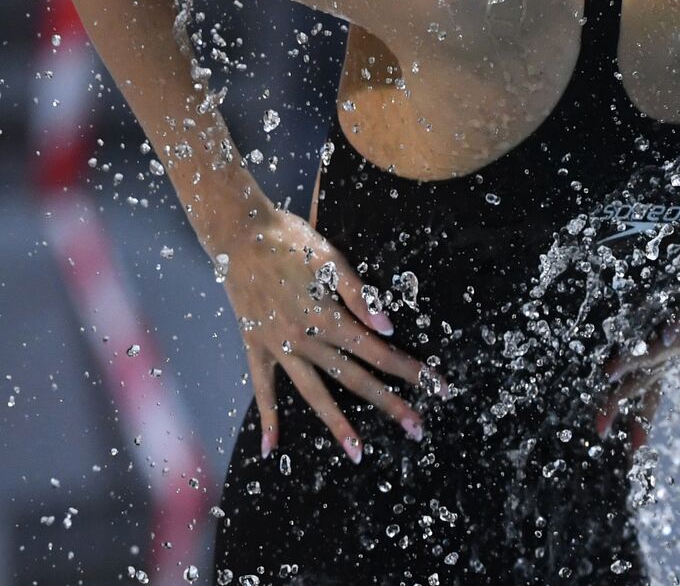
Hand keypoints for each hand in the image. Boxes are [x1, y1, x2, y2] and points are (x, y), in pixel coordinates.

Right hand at [220, 205, 434, 463]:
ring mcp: (277, 347)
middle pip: (355, 378)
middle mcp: (304, 339)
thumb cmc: (290, 240)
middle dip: (388, 403)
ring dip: (338, 423)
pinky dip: (268, 417)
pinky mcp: (255, 346)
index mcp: (327, 317)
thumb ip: (359, 296)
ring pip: (314, 393)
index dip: (409, 369)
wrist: (237, 233)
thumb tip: (387, 328)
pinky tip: (270, 448)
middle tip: (417, 428)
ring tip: (358, 452)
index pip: (378, 351)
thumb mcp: (331, 259)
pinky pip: (263, 388)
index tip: (435, 386)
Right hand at [595, 280, 679, 451]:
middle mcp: (670, 352)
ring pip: (657, 352)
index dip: (639, 424)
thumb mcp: (637, 330)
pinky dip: (676, 325)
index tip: (631, 454)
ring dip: (633, 362)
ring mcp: (679, 329)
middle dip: (619, 404)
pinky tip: (668, 335)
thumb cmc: (662, 297)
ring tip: (609, 371)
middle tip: (600, 426)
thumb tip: (592, 375)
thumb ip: (616, 354)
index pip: (647, 398)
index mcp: (658, 362)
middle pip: (643, 383)